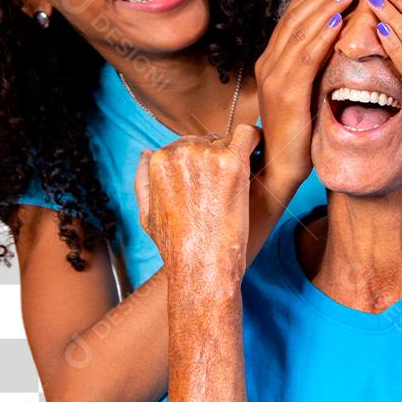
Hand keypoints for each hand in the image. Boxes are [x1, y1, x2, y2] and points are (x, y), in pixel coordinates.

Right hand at [135, 123, 260, 274]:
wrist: (200, 266)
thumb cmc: (176, 246)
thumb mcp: (146, 215)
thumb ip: (142, 181)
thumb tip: (145, 153)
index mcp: (158, 160)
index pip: (185, 145)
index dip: (201, 165)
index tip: (212, 183)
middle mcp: (179, 152)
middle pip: (207, 140)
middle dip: (218, 158)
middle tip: (227, 187)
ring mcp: (206, 156)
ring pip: (228, 139)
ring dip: (235, 156)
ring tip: (239, 184)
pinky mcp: (231, 163)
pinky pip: (249, 135)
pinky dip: (256, 141)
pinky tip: (259, 155)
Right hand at [253, 0, 350, 194]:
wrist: (278, 166)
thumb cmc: (295, 133)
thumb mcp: (301, 94)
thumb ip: (309, 70)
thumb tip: (331, 46)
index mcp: (270, 63)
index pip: (289, 21)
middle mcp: (268, 65)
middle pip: (294, 20)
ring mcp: (275, 78)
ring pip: (300, 33)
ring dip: (325, 9)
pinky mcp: (287, 93)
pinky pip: (306, 57)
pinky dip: (322, 36)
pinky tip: (337, 22)